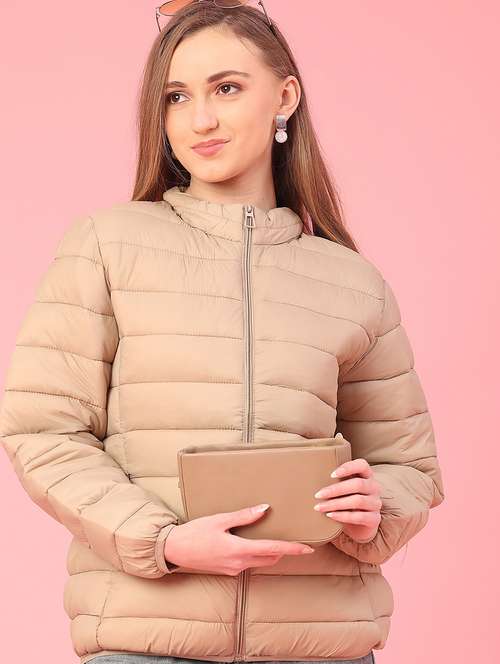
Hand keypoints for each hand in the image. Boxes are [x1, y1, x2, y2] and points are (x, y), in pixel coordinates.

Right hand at [163, 504, 315, 574]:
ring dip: (270, 552)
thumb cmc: (194, 533)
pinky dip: (256, 554)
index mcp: (238, 549)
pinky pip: (248, 563)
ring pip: (260, 561)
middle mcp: (239, 563)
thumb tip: (264, 509)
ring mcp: (233, 569)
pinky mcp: (227, 570)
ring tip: (275, 538)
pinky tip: (253, 543)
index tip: (307, 549)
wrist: (174, 550)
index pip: (272, 549)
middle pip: (270, 557)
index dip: (292, 549)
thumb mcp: (219, 520)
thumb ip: (243, 516)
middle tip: (294, 539)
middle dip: (283, 550)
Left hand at [313, 458, 381, 542]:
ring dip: (335, 504)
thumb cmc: (346, 501)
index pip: (362, 465)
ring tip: (320, 507)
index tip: (331, 475)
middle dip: (335, 489)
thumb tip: (308, 475)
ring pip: (357, 501)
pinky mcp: (374, 519)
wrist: (359, 525)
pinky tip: (330, 515)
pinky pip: (359, 516)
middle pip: (357, 484)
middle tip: (318, 495)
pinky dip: (343, 516)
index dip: (348, 468)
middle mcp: (374, 487)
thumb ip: (334, 480)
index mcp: (366, 475)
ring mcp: (376, 503)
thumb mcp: (342, 489)